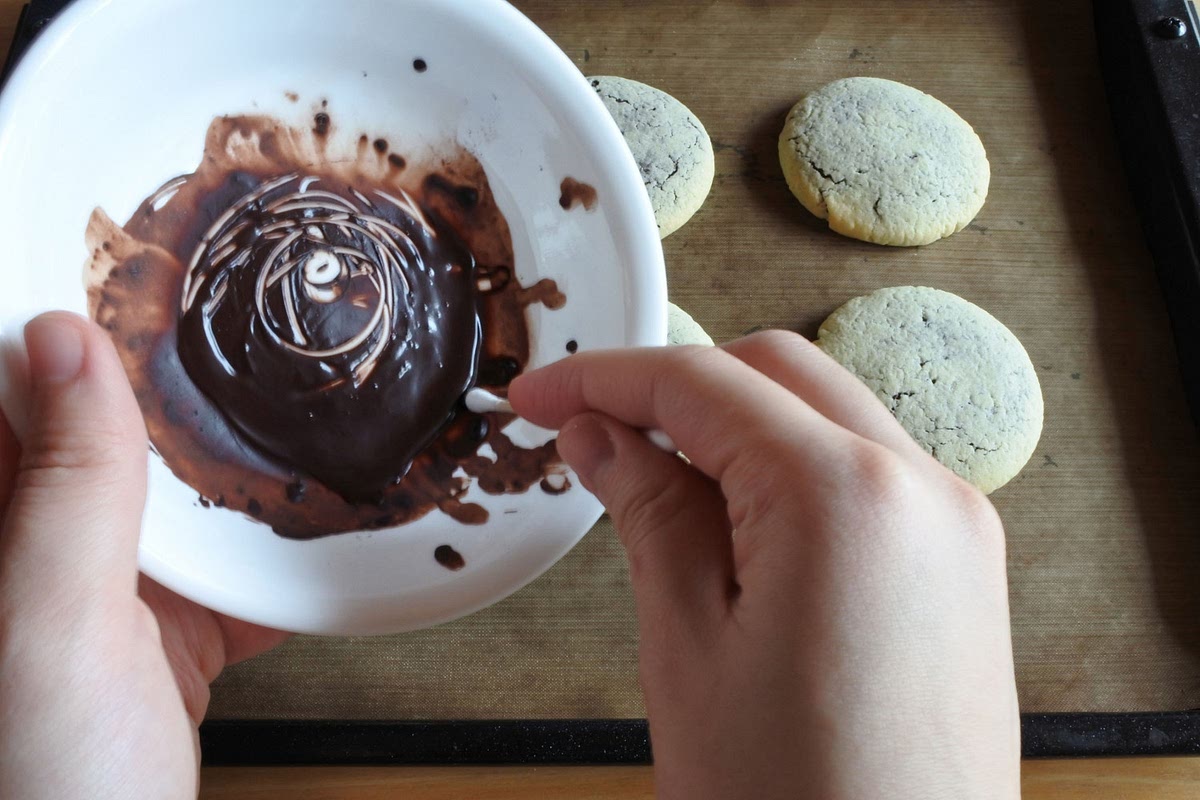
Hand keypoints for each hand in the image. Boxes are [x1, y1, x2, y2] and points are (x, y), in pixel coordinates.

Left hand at [0, 313, 286, 799]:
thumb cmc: (35, 794)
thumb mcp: (45, 631)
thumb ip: (64, 491)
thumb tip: (61, 341)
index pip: (14, 381)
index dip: (63, 303)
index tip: (131, 234)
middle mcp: (33, 549)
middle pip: (108, 428)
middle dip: (177, 368)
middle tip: (244, 292)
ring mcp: (102, 596)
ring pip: (178, 495)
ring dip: (240, 457)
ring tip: (299, 385)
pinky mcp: (162, 640)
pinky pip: (227, 571)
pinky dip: (277, 550)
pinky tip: (319, 517)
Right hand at [510, 331, 1019, 799]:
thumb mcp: (689, 649)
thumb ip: (649, 513)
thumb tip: (602, 435)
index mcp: (843, 497)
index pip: (703, 384)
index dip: (604, 378)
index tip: (540, 393)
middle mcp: (921, 489)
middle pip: (774, 372)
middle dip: (674, 387)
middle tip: (587, 430)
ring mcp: (955, 525)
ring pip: (824, 412)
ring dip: (733, 424)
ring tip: (652, 483)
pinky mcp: (963, 566)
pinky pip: (866, 472)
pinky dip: (791, 467)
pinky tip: (733, 519)